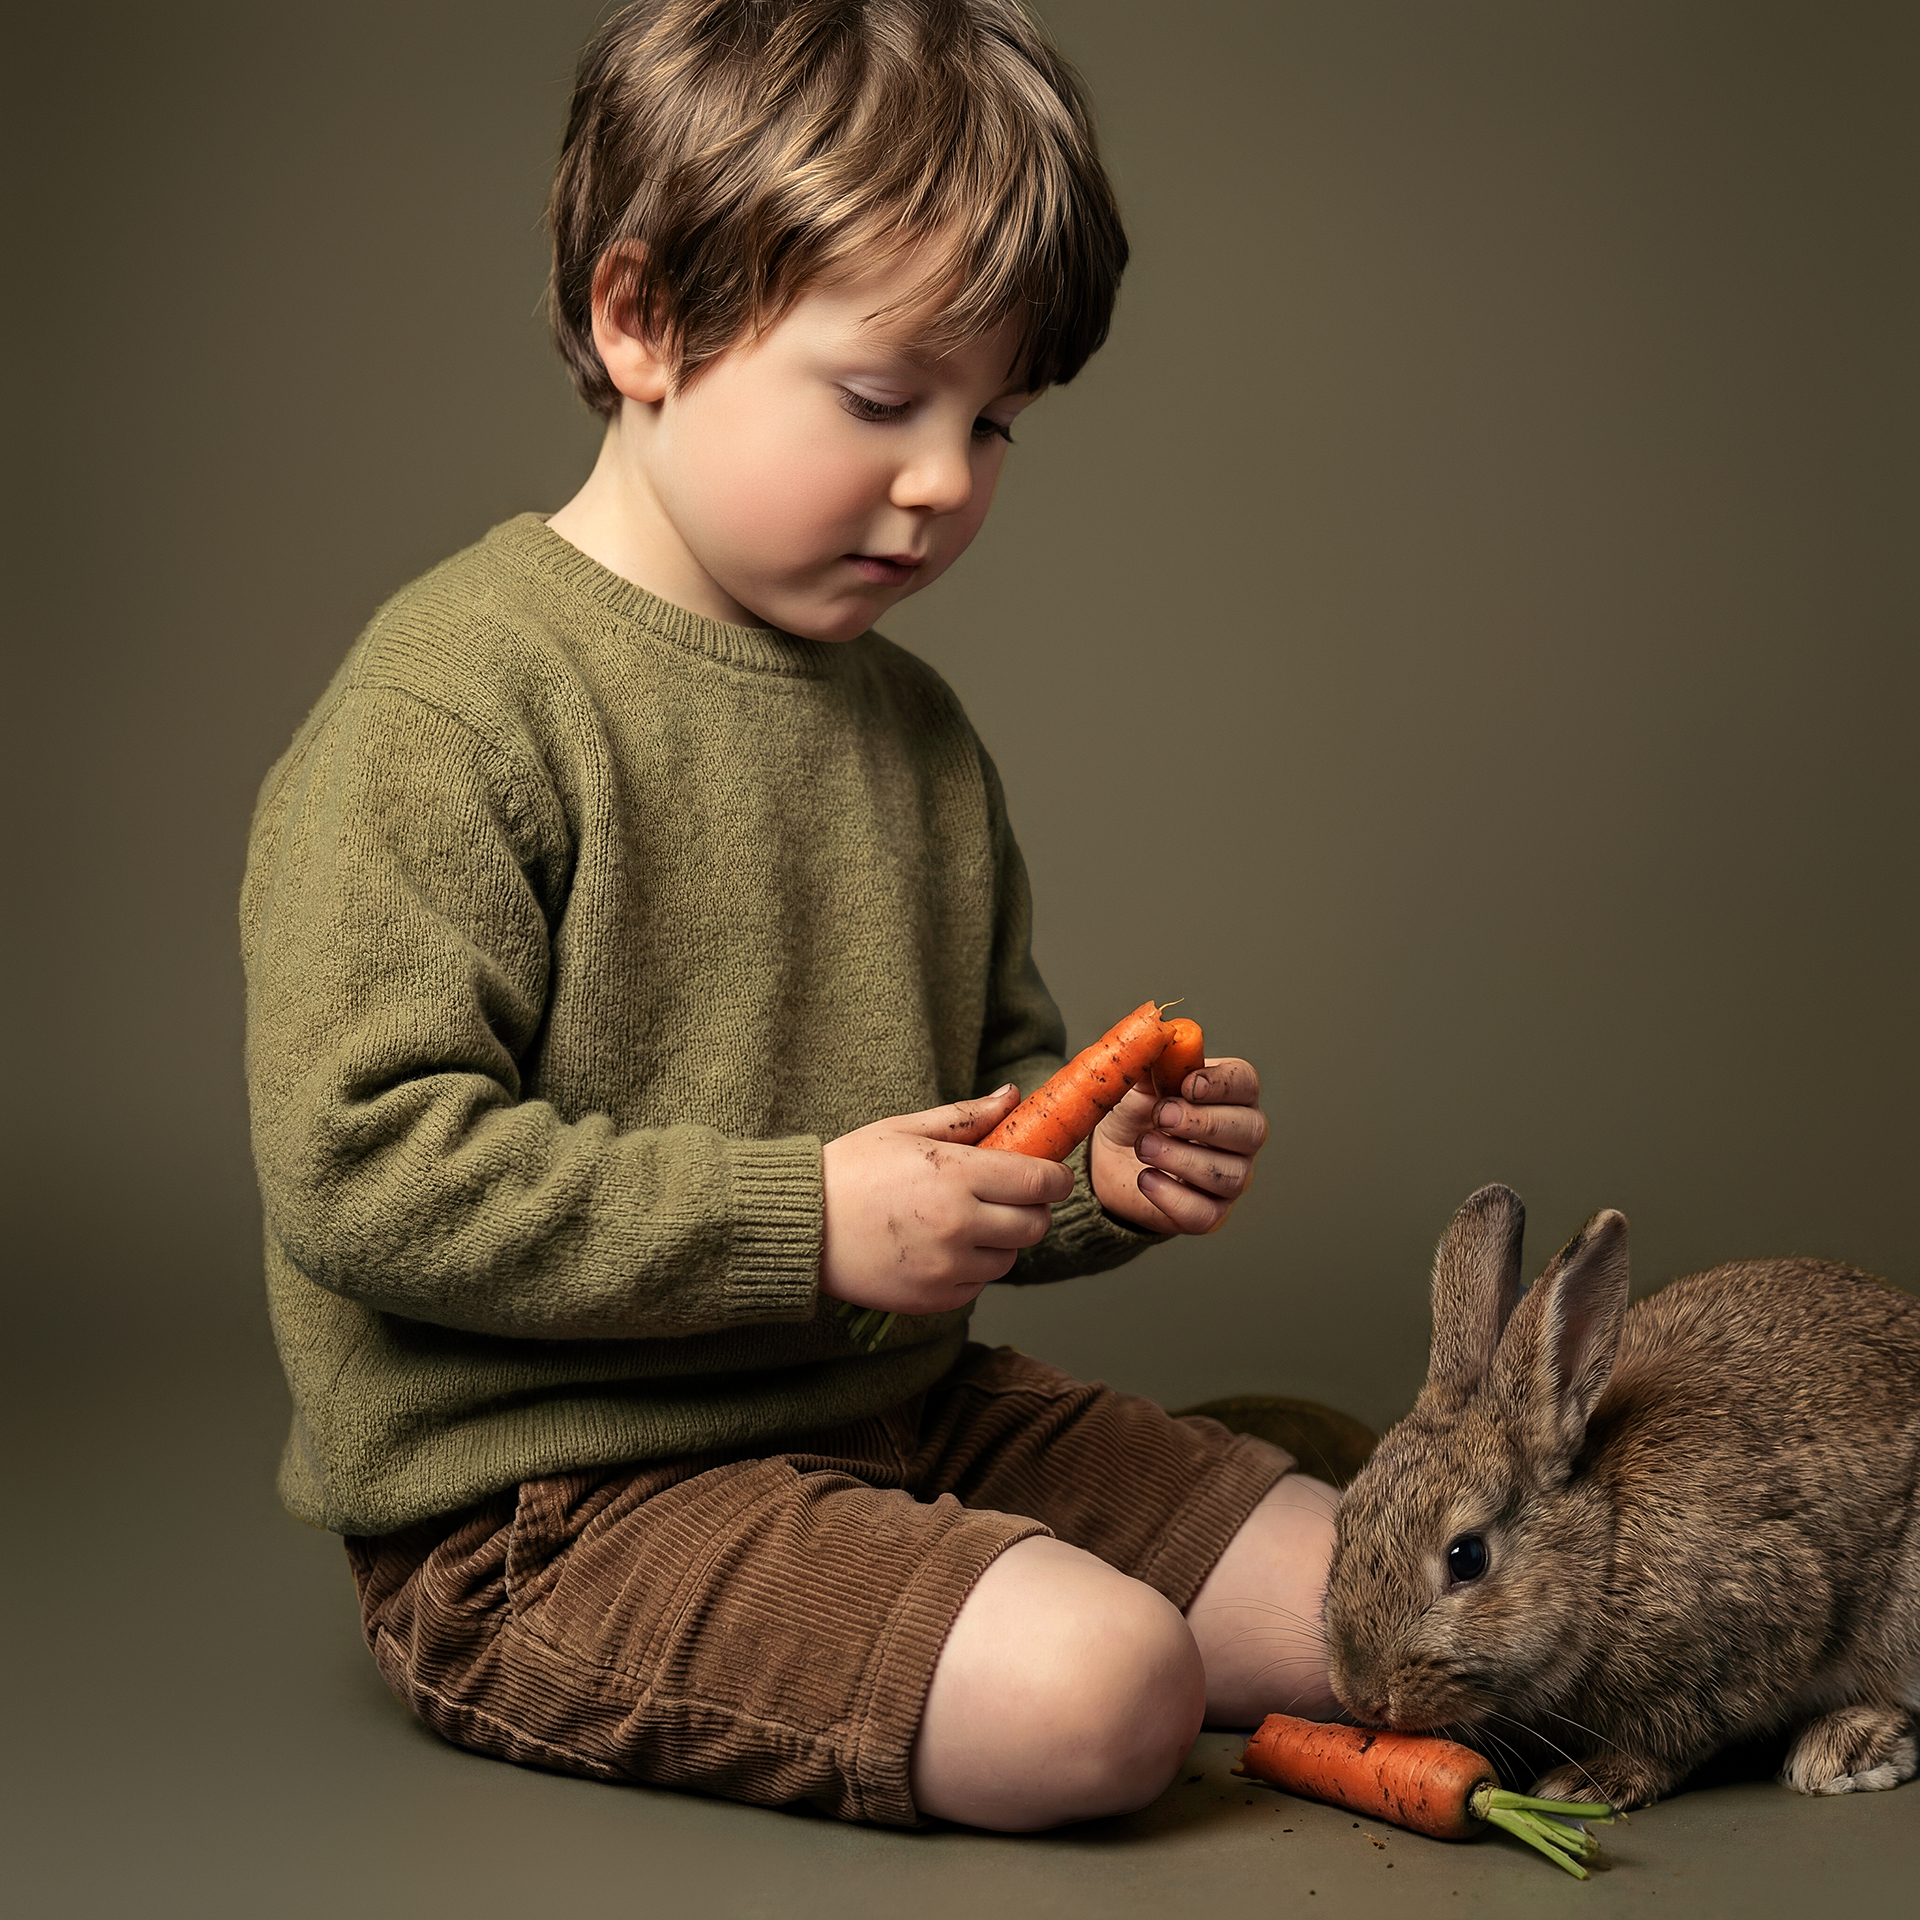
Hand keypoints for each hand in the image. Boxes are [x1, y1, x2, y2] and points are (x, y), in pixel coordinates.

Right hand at [820, 1086, 1074, 1314]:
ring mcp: (948, 1266)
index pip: (1039, 1183)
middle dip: (1031, 1209)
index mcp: (956, 1176)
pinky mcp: (934, 1298)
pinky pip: (978, 1285)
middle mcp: (959, 1225)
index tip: (1051, 1176)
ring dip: (1001, 1240)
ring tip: (967, 1222)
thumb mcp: (905, 1128)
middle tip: (1009, 1197)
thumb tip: (1012, 1096)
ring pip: (1009, 1258)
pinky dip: (972, 1269)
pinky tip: (942, 1247)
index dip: (1055, 1179)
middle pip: (1034, 1225)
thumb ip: (967, 1117)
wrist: (802, 1226)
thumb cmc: (850, 1170)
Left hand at [1089, 1056, 1267, 1235]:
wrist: (1109, 1157)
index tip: (1187, 1084)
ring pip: (1229, 1174)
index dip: (1221, 1084)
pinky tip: (1146, 1179)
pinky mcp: (1209, 1213)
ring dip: (1182, 1159)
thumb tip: (1156, 1033)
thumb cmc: (1135, 1112)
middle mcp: (1241, 1136)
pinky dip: (1172, 1197)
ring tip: (1143, 1145)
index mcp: (1230, 1093)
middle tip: (1161, 1116)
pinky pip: (1205, 1213)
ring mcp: (1230, 1177)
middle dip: (1203, 1122)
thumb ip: (1150, 1057)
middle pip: (1250, 1130)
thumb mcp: (1137, 1080)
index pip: (1246, 1083)